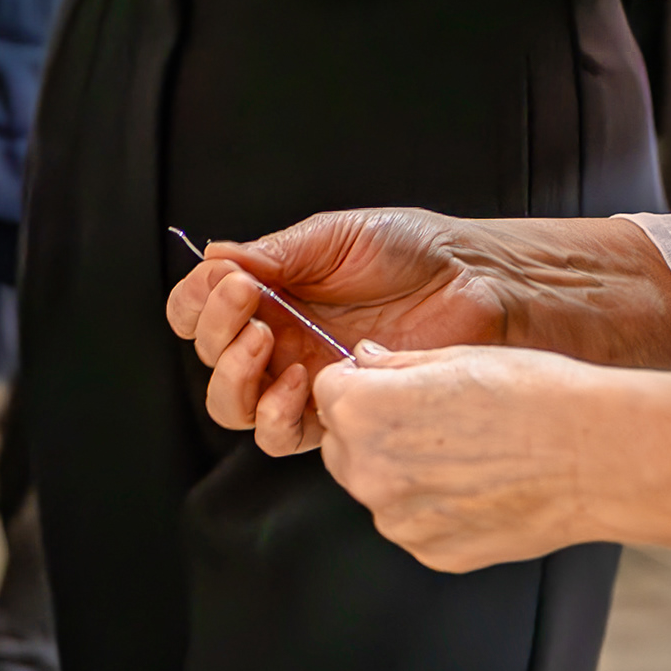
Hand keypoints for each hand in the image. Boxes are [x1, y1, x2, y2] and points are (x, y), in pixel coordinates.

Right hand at [169, 208, 670, 451]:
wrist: (473, 283)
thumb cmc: (411, 251)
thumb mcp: (330, 237)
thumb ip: (270, 254)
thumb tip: (210, 258)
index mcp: (270, 293)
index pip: (200, 311)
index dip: (197, 302)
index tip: (224, 280)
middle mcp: (279, 339)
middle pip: (210, 359)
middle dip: (216, 333)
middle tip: (249, 303)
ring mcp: (305, 379)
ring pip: (233, 405)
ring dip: (234, 377)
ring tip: (266, 343)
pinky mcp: (338, 412)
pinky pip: (282, 433)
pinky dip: (274, 412)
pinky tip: (298, 382)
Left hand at [292, 345, 670, 572]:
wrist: (598, 457)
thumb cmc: (536, 397)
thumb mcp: (455, 357)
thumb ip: (395, 365)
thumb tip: (365, 362)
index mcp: (364, 412)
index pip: (330, 391)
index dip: (364, 383)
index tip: (397, 383)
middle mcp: (368, 472)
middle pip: (345, 444)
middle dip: (374, 429)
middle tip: (437, 418)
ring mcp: (400, 520)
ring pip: (378, 487)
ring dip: (403, 471)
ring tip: (469, 453)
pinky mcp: (432, 553)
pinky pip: (415, 522)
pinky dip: (436, 508)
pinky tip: (482, 486)